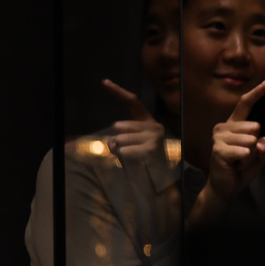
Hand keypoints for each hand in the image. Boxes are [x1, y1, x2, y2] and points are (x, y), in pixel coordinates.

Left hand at [103, 78, 180, 236]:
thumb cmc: (144, 164)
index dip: (117, 91)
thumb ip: (120, 140)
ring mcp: (154, 137)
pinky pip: (125, 151)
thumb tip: (111, 142)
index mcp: (149, 122)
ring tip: (130, 158)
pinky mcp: (151, 149)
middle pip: (121, 126)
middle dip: (116, 140)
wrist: (160, 183)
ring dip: (119, 151)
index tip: (104, 82)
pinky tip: (131, 162)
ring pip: (120, 140)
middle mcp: (154, 126)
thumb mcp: (132, 146)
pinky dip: (123, 157)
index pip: (133, 102)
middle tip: (123, 151)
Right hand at [191, 80, 264, 227]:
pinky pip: (244, 152)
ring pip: (252, 141)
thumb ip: (264, 145)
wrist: (225, 188)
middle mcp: (224, 127)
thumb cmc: (241, 169)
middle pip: (255, 127)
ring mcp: (219, 137)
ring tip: (238, 162)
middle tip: (243, 157)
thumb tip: (262, 141)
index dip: (256, 93)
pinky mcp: (218, 149)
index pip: (245, 105)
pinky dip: (245, 161)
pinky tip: (235, 166)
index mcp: (233, 125)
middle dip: (256, 146)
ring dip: (250, 156)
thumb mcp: (259, 155)